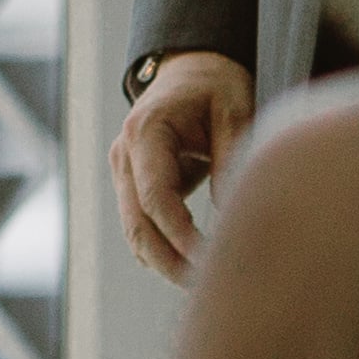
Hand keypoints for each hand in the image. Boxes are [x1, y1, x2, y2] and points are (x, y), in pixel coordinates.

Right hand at [114, 51, 252, 280]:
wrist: (191, 68)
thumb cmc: (216, 86)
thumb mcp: (235, 110)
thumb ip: (232, 157)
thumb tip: (233, 215)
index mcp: (145, 132)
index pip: (155, 198)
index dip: (180, 235)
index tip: (211, 260)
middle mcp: (124, 154)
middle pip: (136, 224)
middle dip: (169, 261)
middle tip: (207, 290)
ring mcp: (123, 169)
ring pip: (134, 230)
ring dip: (164, 261)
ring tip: (204, 286)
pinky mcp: (132, 181)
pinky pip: (140, 224)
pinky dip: (161, 248)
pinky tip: (192, 265)